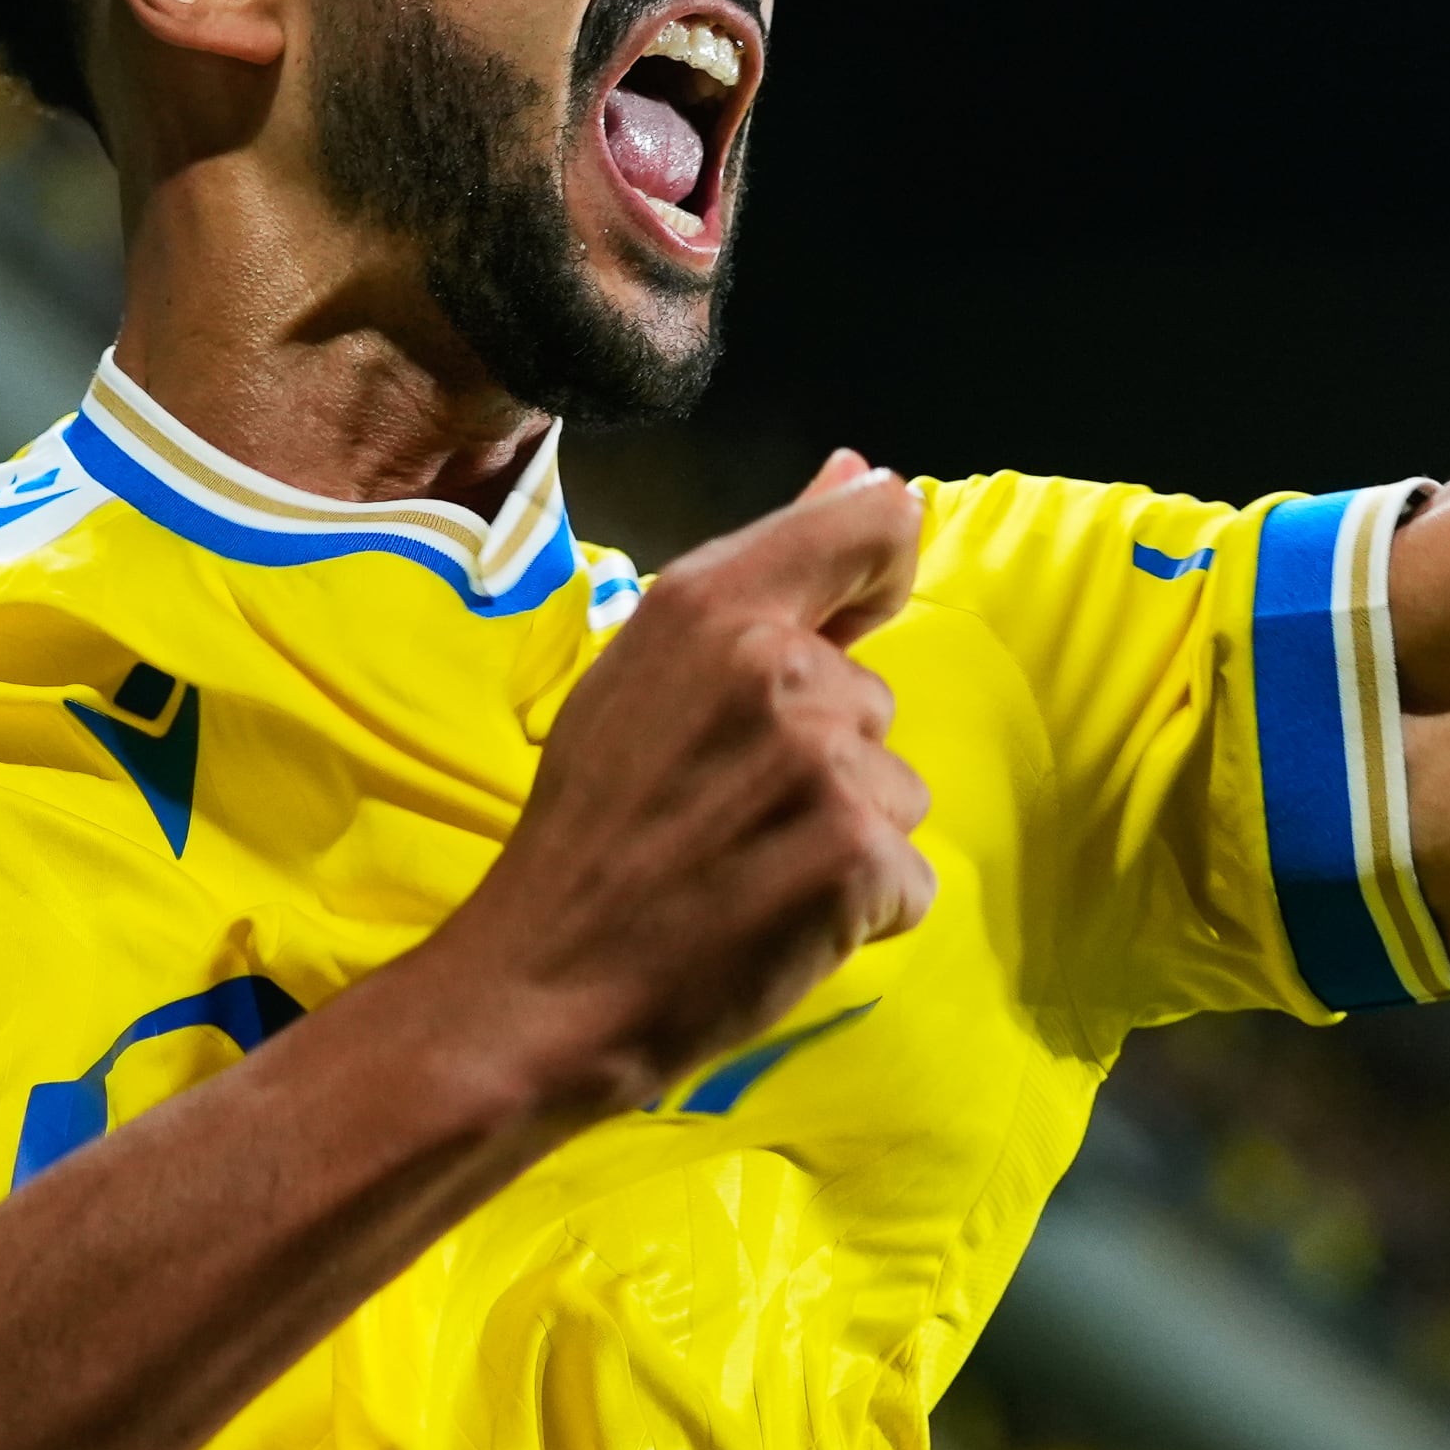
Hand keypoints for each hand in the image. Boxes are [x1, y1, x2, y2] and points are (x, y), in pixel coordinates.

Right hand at [426, 450, 931, 1113]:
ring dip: (844, 838)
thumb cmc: (590, 826)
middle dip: (826, 757)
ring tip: (746, 870)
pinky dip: (859, 914)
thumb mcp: (648, 667)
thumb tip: (865, 467)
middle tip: (727, 812)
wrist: (541, 982)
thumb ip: (772, 569)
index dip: (882, 574)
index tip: (849, 631)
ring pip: (898, 791)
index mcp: (711, 604)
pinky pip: (908, 880)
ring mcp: (823, 765)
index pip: (874, 523)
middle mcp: (776, 668)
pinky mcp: (856, 859)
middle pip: (876, 697)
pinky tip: (777, 924)